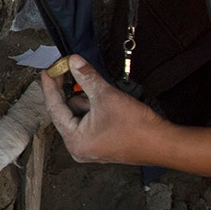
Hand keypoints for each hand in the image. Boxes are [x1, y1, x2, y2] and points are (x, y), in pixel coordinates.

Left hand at [41, 55, 167, 165]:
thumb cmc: (135, 126)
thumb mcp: (106, 96)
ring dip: (86, 100)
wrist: (162, 143)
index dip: (50, 86)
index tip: (48, 70)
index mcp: (74, 140)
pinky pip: (88, 122)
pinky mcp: (100, 144)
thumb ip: (86, 77)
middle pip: (65, 112)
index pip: (55, 108)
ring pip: (79, 115)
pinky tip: (106, 102)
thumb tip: (73, 61)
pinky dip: (93, 108)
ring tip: (102, 94)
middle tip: (69, 69)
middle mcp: (78, 148)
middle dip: (70, 92)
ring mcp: (89, 148)